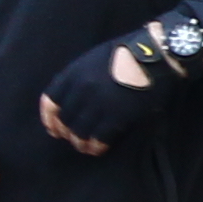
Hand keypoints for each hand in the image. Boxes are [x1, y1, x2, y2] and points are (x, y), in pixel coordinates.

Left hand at [39, 40, 159, 156]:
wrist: (153, 54)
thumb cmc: (125, 52)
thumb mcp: (93, 59)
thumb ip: (80, 77)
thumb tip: (72, 98)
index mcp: (73, 74)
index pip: (50, 102)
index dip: (49, 119)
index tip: (52, 128)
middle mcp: (81, 90)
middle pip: (64, 120)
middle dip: (66, 132)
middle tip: (73, 139)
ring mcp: (97, 104)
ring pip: (79, 132)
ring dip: (80, 143)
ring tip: (85, 147)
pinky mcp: (116, 116)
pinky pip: (99, 138)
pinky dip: (96, 146)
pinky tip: (98, 149)